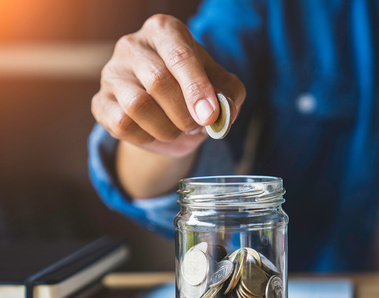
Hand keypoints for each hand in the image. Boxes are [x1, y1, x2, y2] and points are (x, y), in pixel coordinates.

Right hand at [91, 14, 245, 157]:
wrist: (173, 115)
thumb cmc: (199, 90)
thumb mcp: (223, 87)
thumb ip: (229, 94)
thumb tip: (220, 110)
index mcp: (165, 31)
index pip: (179, 55)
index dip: (196, 87)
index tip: (209, 115)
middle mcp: (132, 45)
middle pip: (158, 81)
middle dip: (184, 112)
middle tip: (197, 124)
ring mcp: (111, 72)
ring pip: (138, 105)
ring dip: (167, 128)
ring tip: (178, 128)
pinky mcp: (100, 101)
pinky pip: (122, 124)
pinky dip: (147, 137)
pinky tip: (156, 132)